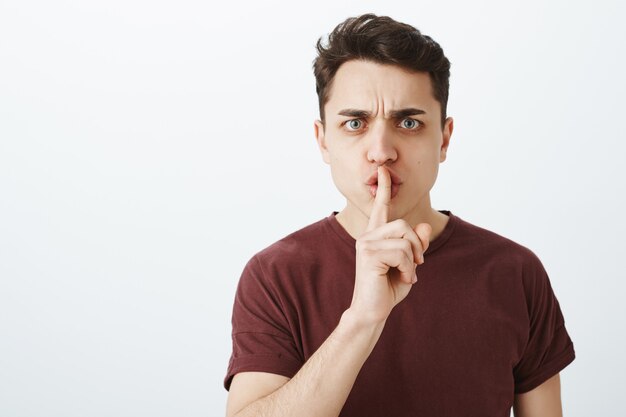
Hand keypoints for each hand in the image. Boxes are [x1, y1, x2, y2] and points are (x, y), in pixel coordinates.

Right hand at [349, 165, 431, 324]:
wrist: (372, 312)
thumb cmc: (387, 289)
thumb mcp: (408, 265)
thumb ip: (416, 246)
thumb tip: (425, 227)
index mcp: (376, 236)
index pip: (380, 208)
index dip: (384, 189)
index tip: (383, 170)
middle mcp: (368, 236)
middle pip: (404, 225)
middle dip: (417, 247)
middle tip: (415, 267)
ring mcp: (366, 243)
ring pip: (405, 238)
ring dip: (412, 260)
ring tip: (406, 274)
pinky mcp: (369, 254)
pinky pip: (401, 252)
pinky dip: (408, 268)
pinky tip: (402, 279)